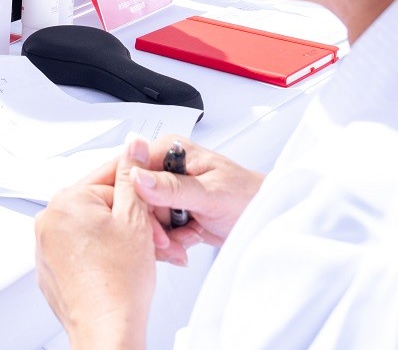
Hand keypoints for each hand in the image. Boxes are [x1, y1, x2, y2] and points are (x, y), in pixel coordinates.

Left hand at [35, 147, 156, 349]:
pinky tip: (119, 268)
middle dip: (132, 219)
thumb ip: (133, 177)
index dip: (140, 188)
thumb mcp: (135, 218)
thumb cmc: (119, 284)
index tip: (153, 191)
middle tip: (155, 237)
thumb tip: (133, 146)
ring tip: (140, 256)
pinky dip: (101, 255)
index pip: (109, 176)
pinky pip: (79, 250)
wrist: (107, 330)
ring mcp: (46, 247)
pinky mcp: (50, 270)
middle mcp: (49, 221)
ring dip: (119, 237)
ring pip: (92, 228)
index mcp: (66, 200)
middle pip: (100, 204)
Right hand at [76, 136, 262, 265]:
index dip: (133, 202)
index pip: (130, 172)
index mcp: (170, 151)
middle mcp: (165, 168)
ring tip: (182, 245)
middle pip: (135, 199)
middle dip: (151, 226)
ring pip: (143, 218)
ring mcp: (168, 191)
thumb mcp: (210, 193)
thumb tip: (137, 177)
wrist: (267, 216)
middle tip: (169, 244)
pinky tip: (186, 244)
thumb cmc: (248, 196)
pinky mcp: (173, 212)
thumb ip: (172, 186)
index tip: (146, 226)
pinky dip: (170, 243)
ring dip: (161, 238)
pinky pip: (156, 229)